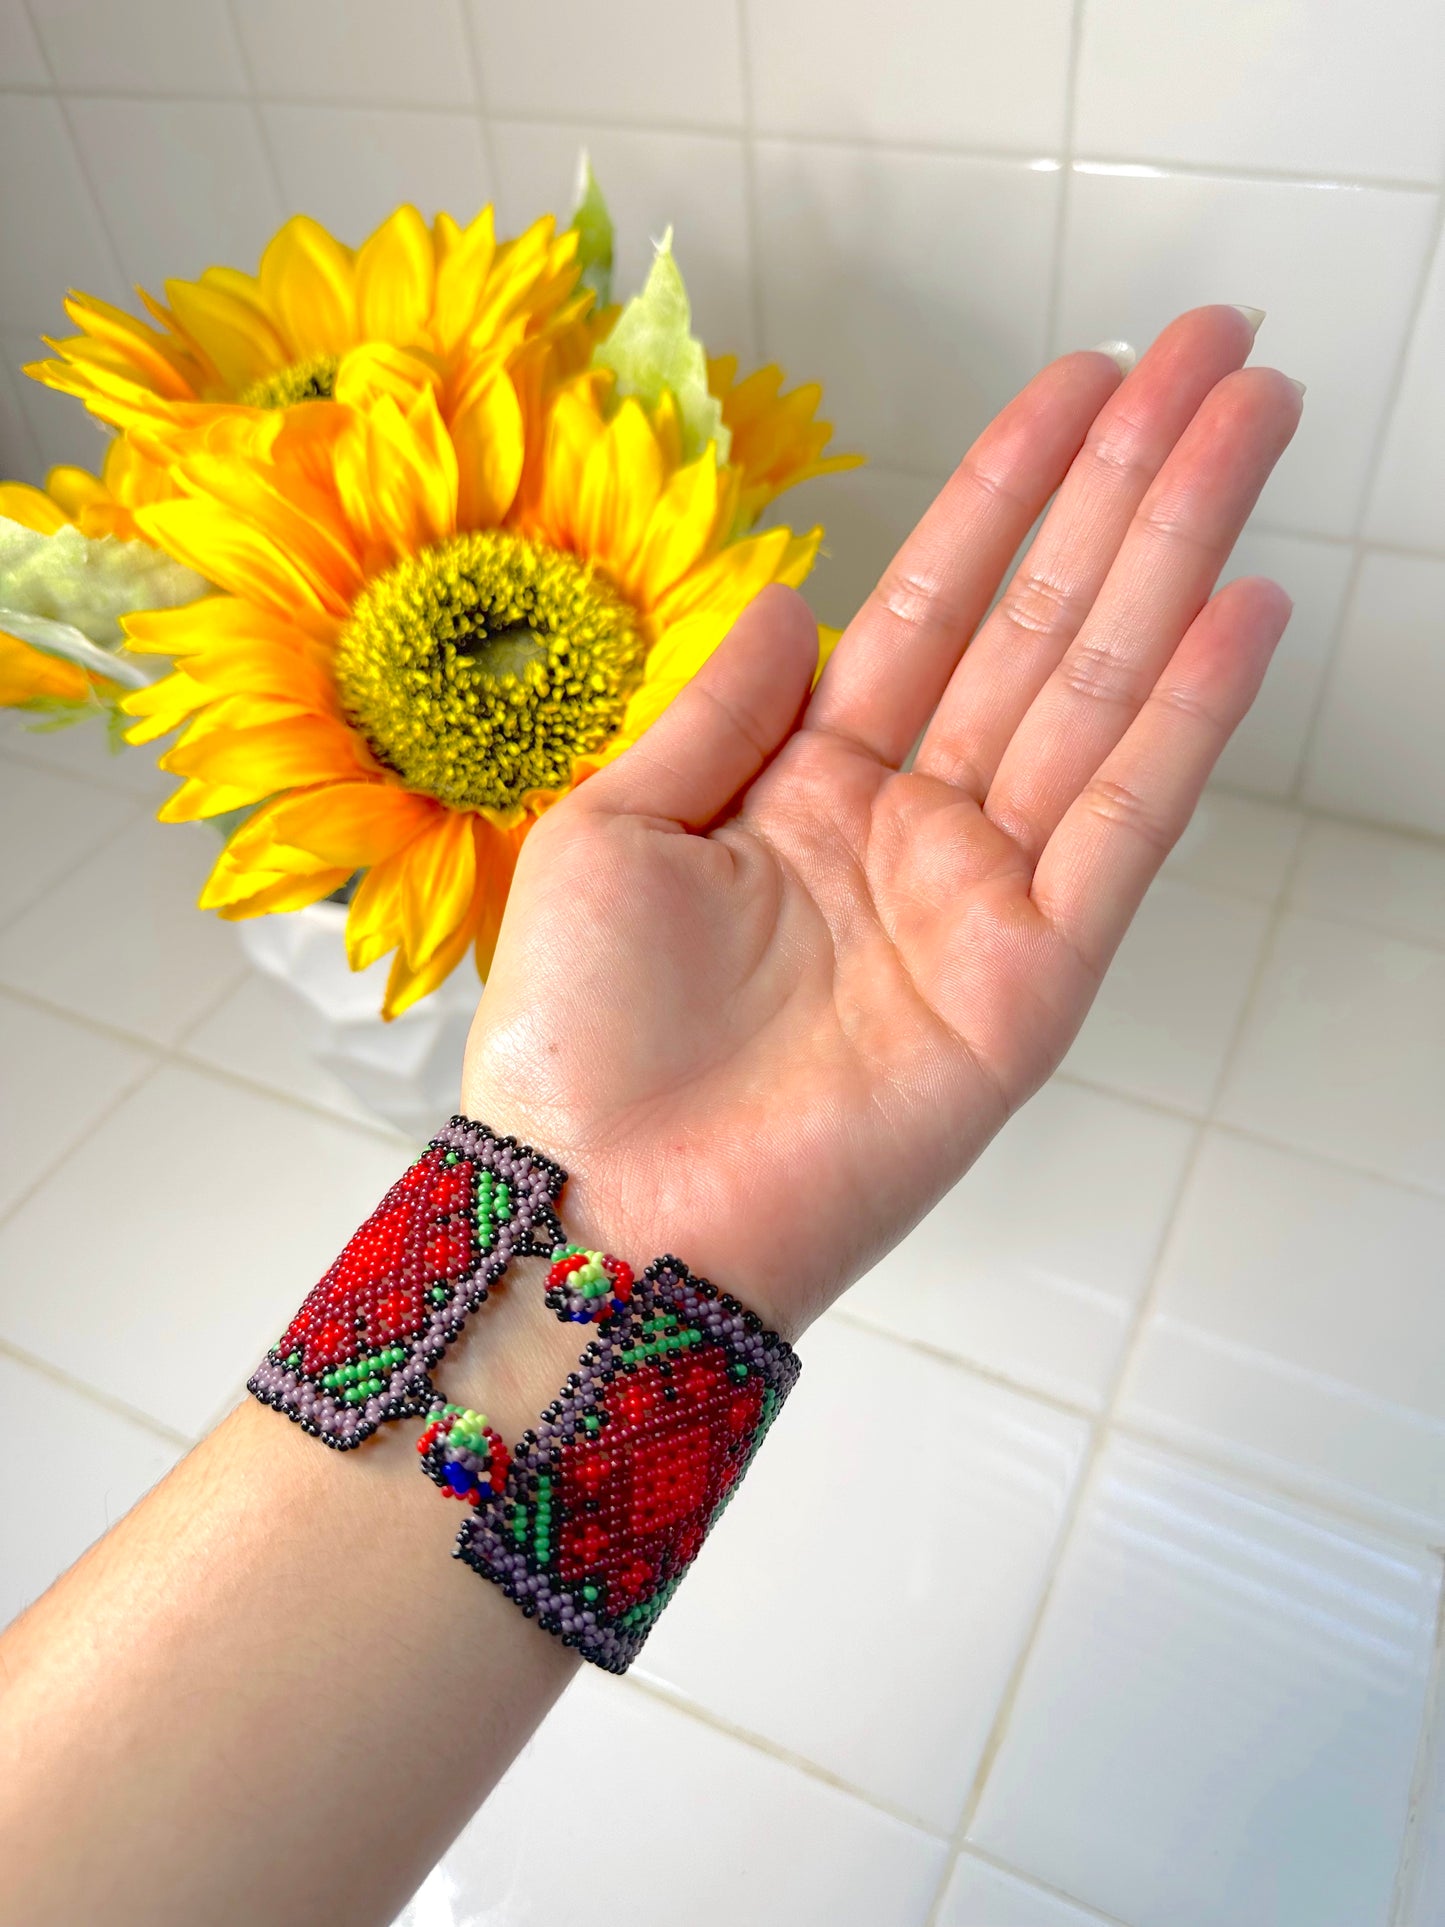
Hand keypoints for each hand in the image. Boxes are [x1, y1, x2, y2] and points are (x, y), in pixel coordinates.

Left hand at [462, 306, 1300, 1340]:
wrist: (601, 1211)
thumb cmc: (579, 1039)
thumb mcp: (615, 828)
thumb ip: (720, 709)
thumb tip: (797, 597)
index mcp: (809, 783)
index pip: (937, 601)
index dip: (1012, 485)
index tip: (1086, 377)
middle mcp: (911, 827)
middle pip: (1045, 622)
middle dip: (1130, 482)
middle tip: (1223, 350)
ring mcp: (981, 900)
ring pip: (1100, 691)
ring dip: (1177, 554)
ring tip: (1249, 423)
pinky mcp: (1030, 984)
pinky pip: (1122, 829)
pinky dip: (1191, 721)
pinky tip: (1242, 607)